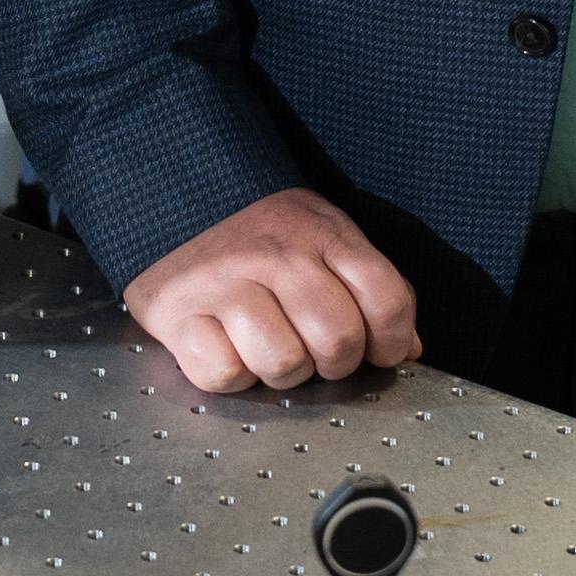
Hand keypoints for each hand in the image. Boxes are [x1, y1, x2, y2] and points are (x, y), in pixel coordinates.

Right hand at [125, 188, 423, 394]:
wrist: (170, 201)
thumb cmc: (258, 232)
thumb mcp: (323, 236)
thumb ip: (371, 287)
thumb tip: (405, 348)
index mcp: (321, 234)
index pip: (386, 300)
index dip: (390, 341)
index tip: (379, 351)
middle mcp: (276, 256)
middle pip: (337, 340)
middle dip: (334, 363)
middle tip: (315, 352)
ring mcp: (226, 284)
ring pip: (282, 363)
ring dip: (280, 370)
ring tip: (267, 347)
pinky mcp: (180, 314)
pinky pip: (224, 374)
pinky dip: (229, 374)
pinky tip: (226, 346)